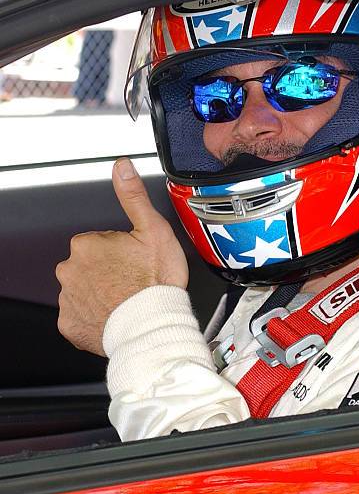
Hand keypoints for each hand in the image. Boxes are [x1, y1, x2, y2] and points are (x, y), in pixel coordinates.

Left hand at [56, 158, 188, 355]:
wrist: (153, 325)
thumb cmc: (156, 281)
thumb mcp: (153, 229)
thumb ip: (133, 197)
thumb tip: (121, 167)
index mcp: (87, 244)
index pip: (101, 241)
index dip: (122, 250)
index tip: (136, 260)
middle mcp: (70, 270)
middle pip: (89, 264)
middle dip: (108, 270)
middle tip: (134, 279)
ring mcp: (68, 299)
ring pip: (84, 288)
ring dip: (102, 291)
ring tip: (127, 298)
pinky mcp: (70, 324)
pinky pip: (80, 314)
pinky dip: (95, 315)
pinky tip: (115, 314)